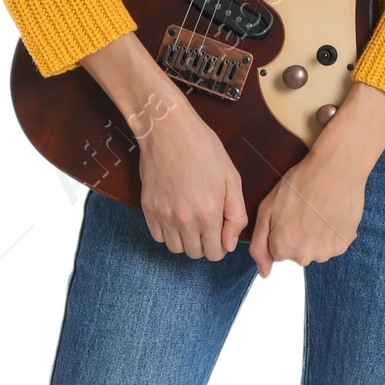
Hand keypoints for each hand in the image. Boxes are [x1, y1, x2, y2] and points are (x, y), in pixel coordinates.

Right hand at [133, 91, 248, 260]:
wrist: (169, 130)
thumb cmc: (203, 149)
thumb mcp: (231, 178)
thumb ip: (236, 215)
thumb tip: (230, 244)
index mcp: (208, 214)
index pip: (215, 253)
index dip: (220, 245)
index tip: (220, 232)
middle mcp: (184, 220)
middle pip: (195, 254)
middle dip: (204, 244)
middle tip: (206, 224)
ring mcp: (163, 215)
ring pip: (175, 248)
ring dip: (185, 240)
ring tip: (190, 220)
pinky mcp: (148, 208)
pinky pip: (158, 236)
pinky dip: (167, 232)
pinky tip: (174, 215)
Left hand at [247, 82, 384, 277]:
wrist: (335, 169)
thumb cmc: (299, 184)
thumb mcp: (267, 209)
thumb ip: (260, 245)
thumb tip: (264, 273)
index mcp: (282, 248)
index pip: (277, 251)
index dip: (281, 230)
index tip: (289, 214)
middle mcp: (304, 256)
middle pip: (297, 253)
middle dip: (298, 236)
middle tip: (304, 211)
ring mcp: (326, 252)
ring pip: (316, 250)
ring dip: (316, 236)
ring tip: (319, 211)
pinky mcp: (344, 244)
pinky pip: (333, 244)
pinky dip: (332, 232)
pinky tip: (332, 213)